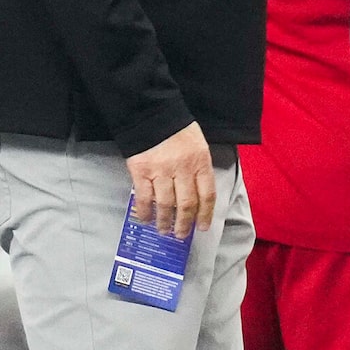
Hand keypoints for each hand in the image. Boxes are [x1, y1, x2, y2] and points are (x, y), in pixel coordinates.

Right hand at [128, 121, 215, 236]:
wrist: (151, 114)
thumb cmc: (178, 131)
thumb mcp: (198, 146)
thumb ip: (199, 169)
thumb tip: (198, 198)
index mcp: (200, 162)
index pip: (207, 194)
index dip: (206, 214)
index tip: (202, 227)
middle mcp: (182, 169)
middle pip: (187, 204)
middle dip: (185, 223)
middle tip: (181, 235)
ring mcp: (161, 171)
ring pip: (166, 204)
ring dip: (165, 221)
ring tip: (164, 230)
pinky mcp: (141, 171)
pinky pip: (144, 198)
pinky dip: (145, 212)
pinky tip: (146, 219)